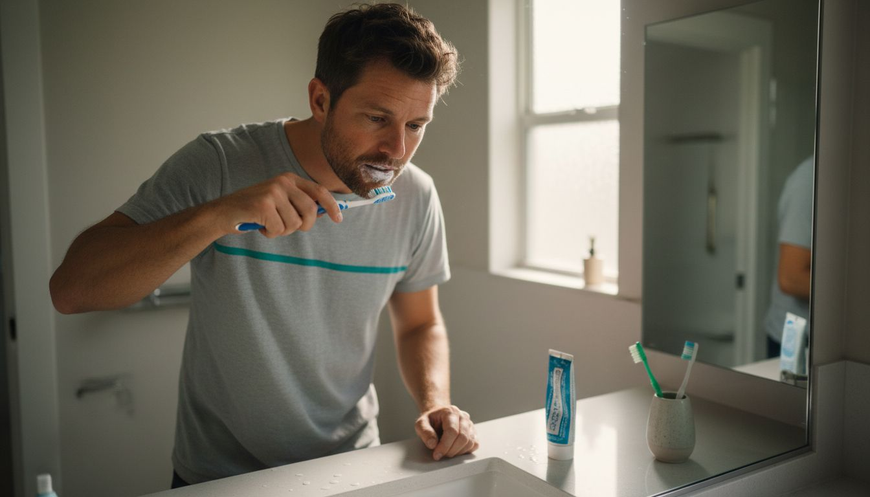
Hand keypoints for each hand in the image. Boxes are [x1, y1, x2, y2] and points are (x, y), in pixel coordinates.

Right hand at [214, 173, 342, 236]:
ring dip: (282, 230)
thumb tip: (326, 212)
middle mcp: (283, 182)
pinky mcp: (264, 205)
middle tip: (287, 228)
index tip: (338, 218)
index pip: (319, 191)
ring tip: (269, 224)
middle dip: (303, 225)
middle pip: (310, 210)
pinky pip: (279, 229)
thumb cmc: (254, 210)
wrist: (223, 212)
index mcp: (289, 179)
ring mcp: (273, 192)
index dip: (332, 206)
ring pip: (295, 223)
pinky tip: (260, 226)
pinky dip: (271, 233)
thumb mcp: (279, 202)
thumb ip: (299, 204)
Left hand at [415, 405, 478, 460]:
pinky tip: (454, 450)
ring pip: (470, 442)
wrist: (438, 417)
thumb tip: (433, 444)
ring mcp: (470, 424)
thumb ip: (425, 432)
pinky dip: (465, 451)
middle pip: (463, 437)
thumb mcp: (421, 423)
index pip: (452, 431)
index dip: (444, 445)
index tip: (436, 455)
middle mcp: (463, 416)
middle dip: (451, 450)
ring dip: (457, 452)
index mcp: (450, 412)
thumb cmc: (431, 420)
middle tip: (441, 455)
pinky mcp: (473, 432)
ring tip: (446, 452)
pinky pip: (474, 444)